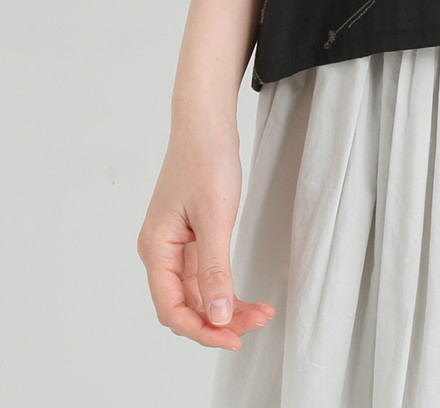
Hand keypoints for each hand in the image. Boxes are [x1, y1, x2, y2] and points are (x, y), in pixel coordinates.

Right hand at [136, 108, 275, 349]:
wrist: (207, 122)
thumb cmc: (206, 159)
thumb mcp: (215, 215)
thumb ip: (215, 269)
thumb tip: (217, 316)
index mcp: (156, 249)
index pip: (171, 309)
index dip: (201, 330)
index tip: (234, 338)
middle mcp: (161, 252)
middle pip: (186, 305)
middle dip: (219, 321)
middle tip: (257, 323)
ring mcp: (176, 246)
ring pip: (199, 293)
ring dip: (226, 307)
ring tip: (261, 312)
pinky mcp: (192, 237)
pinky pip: (206, 275)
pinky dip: (226, 287)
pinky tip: (246, 296)